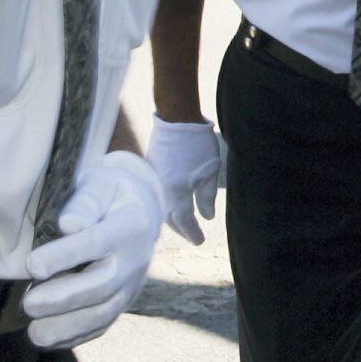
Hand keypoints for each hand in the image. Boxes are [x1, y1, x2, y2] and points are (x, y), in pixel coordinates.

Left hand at [22, 152, 162, 347]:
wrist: (141, 209)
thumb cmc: (109, 193)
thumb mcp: (100, 183)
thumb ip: (86, 200)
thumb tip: (68, 224)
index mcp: (130, 225)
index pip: (97, 243)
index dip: (65, 256)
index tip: (32, 265)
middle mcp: (135, 259)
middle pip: (102, 285)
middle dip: (63, 299)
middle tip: (27, 304)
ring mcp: (131, 285)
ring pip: (103, 313)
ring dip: (68, 327)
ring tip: (34, 333)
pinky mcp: (122, 302)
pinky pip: (102, 325)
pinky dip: (75, 336)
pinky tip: (48, 340)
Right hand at [144, 117, 222, 242]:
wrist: (176, 120)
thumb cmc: (197, 144)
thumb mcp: (210, 171)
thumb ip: (207, 197)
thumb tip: (207, 216)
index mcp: (177, 192)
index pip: (184, 221)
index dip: (192, 233)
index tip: (200, 241)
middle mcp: (161, 191)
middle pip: (170, 218)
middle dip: (181, 229)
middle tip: (192, 236)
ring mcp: (153, 182)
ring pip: (162, 208)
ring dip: (172, 219)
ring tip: (183, 225)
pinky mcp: (150, 173)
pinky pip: (156, 196)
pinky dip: (165, 205)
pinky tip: (172, 207)